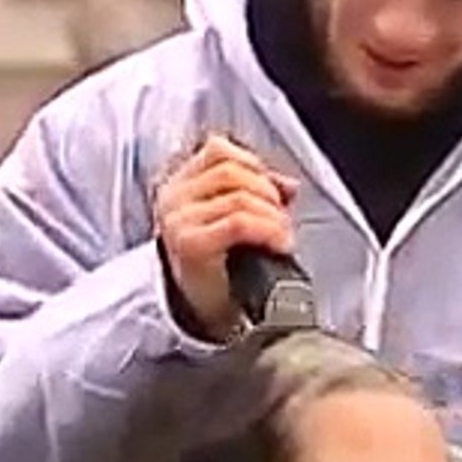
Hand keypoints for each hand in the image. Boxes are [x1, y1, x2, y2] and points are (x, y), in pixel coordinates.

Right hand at [153, 134, 298, 340]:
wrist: (203, 312)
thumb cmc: (218, 265)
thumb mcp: (231, 219)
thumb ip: (256, 193)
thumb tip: (288, 184)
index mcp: (179, 184)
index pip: (218, 150)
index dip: (255, 164)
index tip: (273, 189)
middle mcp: (173, 197)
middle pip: (231, 171)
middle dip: (268, 192)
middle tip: (281, 217)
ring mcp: (178, 220)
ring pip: (239, 196)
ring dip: (273, 215)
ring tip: (282, 235)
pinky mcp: (190, 244)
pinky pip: (239, 222)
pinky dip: (269, 230)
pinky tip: (279, 244)